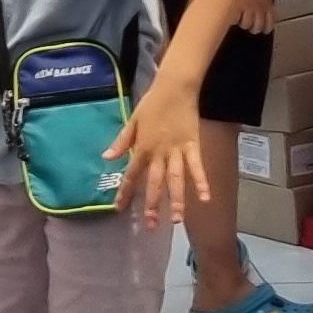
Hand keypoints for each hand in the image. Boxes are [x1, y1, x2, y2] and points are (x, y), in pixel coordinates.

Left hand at [110, 79, 206, 227]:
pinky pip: (196, 167)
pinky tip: (204, 198)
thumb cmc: (152, 103)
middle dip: (151, 204)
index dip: (124, 192)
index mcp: (142, 147)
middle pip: (154, 182)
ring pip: (175, 179)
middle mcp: (158, 153)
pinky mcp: (193, 146)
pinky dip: (201, 182)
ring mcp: (177, 151)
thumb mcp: (132, 120)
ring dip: (176, 199)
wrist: (174, 87)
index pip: (131, 174)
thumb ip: (121, 141)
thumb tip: (107, 157)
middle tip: (150, 224)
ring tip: (176, 219)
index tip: (119, 209)